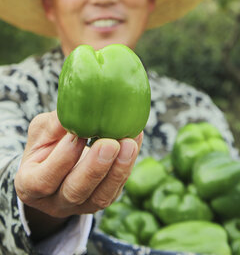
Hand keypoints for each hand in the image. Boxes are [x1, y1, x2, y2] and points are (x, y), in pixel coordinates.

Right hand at [15, 111, 141, 220]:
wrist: (58, 160)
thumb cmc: (48, 143)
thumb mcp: (42, 131)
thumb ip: (55, 124)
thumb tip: (79, 110)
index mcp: (30, 185)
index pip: (44, 179)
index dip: (62, 159)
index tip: (77, 134)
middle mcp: (55, 200)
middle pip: (75, 191)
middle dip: (95, 168)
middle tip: (111, 143)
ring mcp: (81, 205)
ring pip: (100, 196)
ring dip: (118, 169)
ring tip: (130, 143)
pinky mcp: (102, 199)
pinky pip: (116, 188)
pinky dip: (128, 165)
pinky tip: (135, 141)